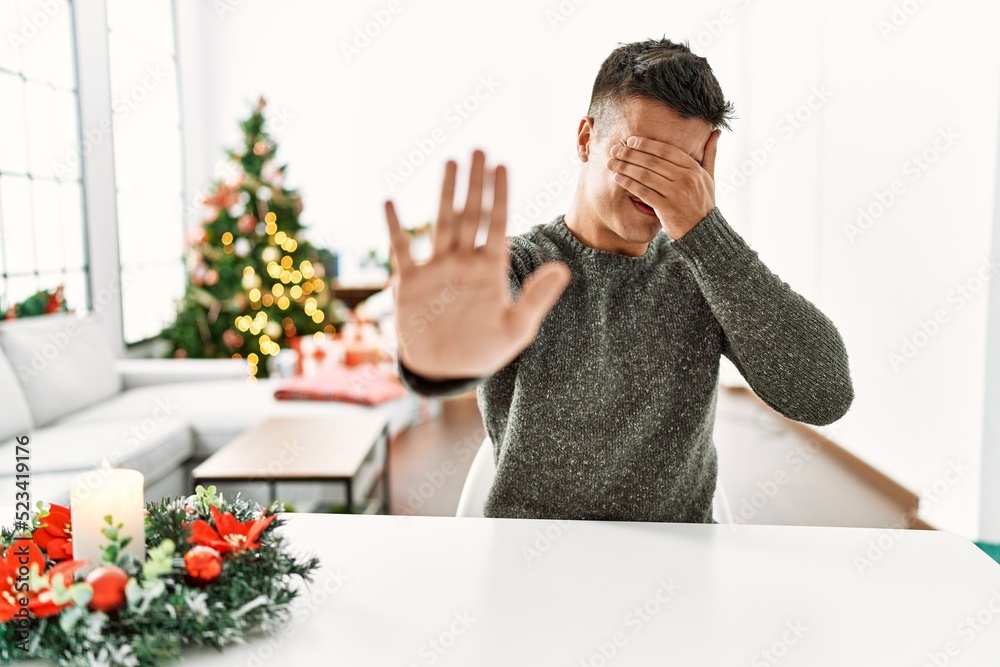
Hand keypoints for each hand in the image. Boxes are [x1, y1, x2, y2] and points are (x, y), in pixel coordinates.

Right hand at [385, 150, 570, 380]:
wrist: (446, 370)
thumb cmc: (483, 351)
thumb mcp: (516, 329)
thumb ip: (537, 299)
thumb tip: (563, 269)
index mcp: (490, 270)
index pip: (497, 224)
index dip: (499, 195)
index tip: (503, 166)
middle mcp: (463, 262)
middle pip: (470, 214)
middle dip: (474, 183)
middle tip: (478, 150)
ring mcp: (436, 269)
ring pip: (441, 223)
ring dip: (444, 193)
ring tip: (449, 162)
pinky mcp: (410, 283)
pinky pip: (401, 250)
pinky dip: (395, 228)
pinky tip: (390, 203)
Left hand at [607, 130, 720, 238]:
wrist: (703, 231)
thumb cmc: (703, 202)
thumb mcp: (710, 177)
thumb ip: (710, 154)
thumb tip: (716, 132)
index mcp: (694, 168)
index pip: (666, 150)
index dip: (646, 144)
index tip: (630, 141)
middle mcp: (686, 178)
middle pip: (652, 161)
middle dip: (630, 154)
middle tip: (614, 150)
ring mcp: (676, 193)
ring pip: (645, 175)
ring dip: (625, 167)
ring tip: (611, 162)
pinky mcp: (666, 208)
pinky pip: (643, 192)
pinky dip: (628, 183)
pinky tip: (617, 178)